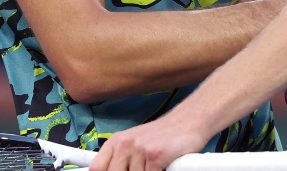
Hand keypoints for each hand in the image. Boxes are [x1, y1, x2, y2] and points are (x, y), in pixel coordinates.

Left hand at [91, 115, 207, 170]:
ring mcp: (139, 149)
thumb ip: (122, 160)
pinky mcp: (155, 156)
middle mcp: (124, 144)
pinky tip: (163, 167)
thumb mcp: (136, 144)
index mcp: (116, 141)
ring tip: (154, 167)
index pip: (97, 168)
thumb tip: (114, 170)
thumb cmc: (163, 136)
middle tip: (142, 170)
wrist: (188, 121)